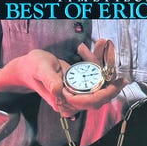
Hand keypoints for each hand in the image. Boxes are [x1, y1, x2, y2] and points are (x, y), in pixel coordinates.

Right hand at [0, 41, 124, 117]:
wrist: (29, 67)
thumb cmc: (33, 68)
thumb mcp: (41, 70)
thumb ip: (49, 80)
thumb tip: (58, 90)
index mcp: (64, 101)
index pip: (89, 102)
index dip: (105, 94)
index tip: (117, 83)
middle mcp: (73, 100)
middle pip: (99, 94)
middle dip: (109, 76)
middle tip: (117, 60)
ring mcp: (78, 93)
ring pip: (99, 83)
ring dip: (104, 63)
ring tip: (103, 43)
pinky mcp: (81, 85)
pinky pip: (95, 75)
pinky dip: (98, 60)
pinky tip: (99, 45)